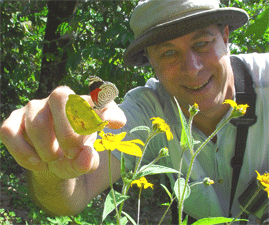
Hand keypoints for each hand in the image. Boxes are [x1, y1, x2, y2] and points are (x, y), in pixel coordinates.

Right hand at [0, 86, 125, 178]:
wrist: (53, 162)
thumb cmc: (75, 153)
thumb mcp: (87, 159)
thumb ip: (90, 159)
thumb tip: (86, 155)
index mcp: (82, 103)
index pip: (93, 95)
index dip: (100, 106)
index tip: (112, 124)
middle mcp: (58, 99)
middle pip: (60, 96)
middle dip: (68, 131)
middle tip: (72, 153)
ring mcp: (34, 107)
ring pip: (37, 121)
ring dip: (47, 148)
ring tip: (53, 161)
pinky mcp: (13, 120)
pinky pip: (10, 132)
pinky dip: (24, 153)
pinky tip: (38, 163)